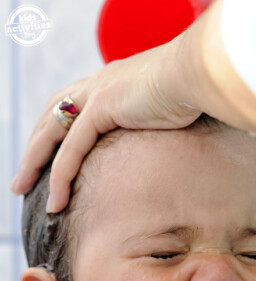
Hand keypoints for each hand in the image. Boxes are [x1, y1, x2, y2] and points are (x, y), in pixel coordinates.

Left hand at [12, 43, 200, 211]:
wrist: (202, 73)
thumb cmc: (196, 95)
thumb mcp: (170, 113)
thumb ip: (158, 126)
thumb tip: (169, 145)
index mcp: (112, 83)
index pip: (71, 107)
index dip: (55, 130)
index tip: (47, 154)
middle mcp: (98, 84)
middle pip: (51, 117)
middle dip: (33, 148)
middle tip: (22, 177)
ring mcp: (97, 93)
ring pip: (51, 134)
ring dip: (33, 164)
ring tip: (21, 188)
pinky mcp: (102, 108)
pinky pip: (71, 150)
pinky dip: (60, 176)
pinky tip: (55, 200)